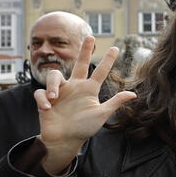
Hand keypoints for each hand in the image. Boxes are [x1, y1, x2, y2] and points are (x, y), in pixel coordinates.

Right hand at [34, 37, 136, 174]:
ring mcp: (60, 92)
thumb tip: (134, 94)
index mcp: (89, 89)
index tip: (116, 48)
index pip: (101, 72)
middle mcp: (75, 86)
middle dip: (85, 50)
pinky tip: (47, 108)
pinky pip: (41, 92)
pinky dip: (43, 99)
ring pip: (54, 75)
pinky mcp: (45, 99)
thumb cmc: (84, 128)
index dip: (108, 60)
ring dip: (53, 85)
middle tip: (90, 36)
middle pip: (80, 64)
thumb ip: (115, 102)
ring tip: (54, 98)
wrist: (65, 140)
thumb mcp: (101, 114)